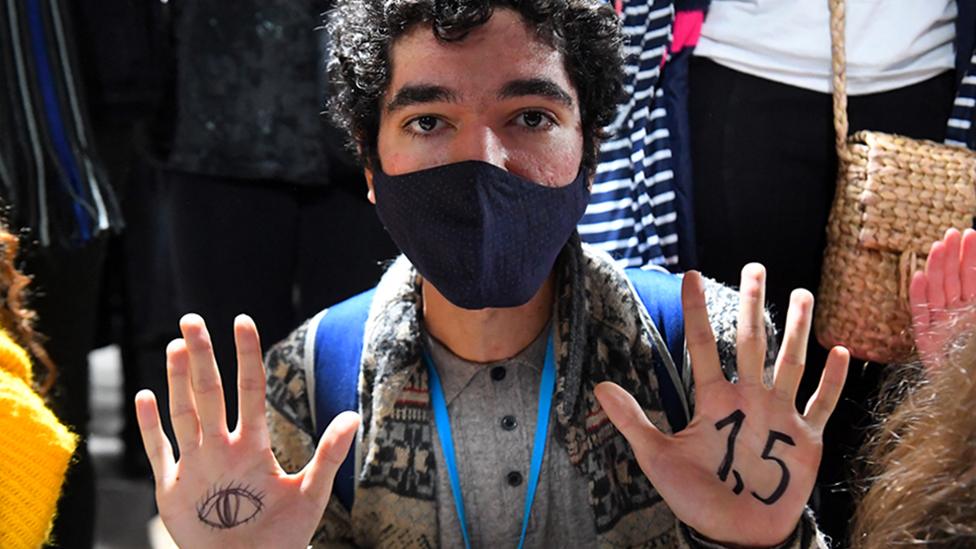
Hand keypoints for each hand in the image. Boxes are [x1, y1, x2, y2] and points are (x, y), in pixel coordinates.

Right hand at [135, 314, 359, 548]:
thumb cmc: (283, 535)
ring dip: (177, 381)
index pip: (249, 389)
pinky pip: (158, 450)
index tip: (243, 321)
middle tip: (191, 319)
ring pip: (184, 413)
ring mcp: (195, 464)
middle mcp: (222, 447)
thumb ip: (329, 454)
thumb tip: (353, 416)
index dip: (246, 355)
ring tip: (174, 345)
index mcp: (253, 444)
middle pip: (210, 392)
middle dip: (201, 356)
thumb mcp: (310, 493)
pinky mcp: (172, 488)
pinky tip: (146, 396)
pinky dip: (150, 426)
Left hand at [595, 266, 848, 546]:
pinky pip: (823, 404)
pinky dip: (833, 381)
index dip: (697, 311)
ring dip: (798, 329)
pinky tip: (842, 351)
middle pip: (753, 341)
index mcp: (714, 401)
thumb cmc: (695, 499)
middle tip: (756, 267)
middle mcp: (748, 399)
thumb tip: (598, 387)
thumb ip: (632, 421)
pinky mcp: (805, 439)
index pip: (704, 345)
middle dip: (754, 304)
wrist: (734, 535)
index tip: (688, 275)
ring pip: (790, 362)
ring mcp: (779, 416)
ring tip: (803, 293)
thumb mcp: (657, 457)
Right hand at [909, 228, 975, 369]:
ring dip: (937, 268)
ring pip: (938, 292)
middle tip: (952, 232)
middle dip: (953, 256)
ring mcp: (941, 327)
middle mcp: (958, 316)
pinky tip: (919, 278)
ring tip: (938, 246)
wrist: (969, 395)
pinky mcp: (926, 341)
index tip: (971, 234)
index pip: (973, 279)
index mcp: (974, 312)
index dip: (972, 258)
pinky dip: (919, 297)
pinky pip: (921, 315)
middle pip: (954, 281)